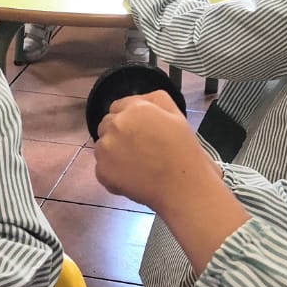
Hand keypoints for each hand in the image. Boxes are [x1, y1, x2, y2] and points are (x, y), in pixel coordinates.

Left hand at [95, 95, 250, 272]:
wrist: (182, 186)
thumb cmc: (184, 150)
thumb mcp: (176, 114)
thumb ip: (154, 100)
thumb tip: (140, 100)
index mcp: (133, 109)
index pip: (117, 107)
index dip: (127, 119)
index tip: (137, 132)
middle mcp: (115, 125)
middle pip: (106, 125)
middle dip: (118, 134)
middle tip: (138, 150)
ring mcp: (105, 149)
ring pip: (102, 147)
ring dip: (113, 153)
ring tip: (136, 165)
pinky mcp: (102, 171)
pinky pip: (102, 169)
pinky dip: (113, 173)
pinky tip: (132, 178)